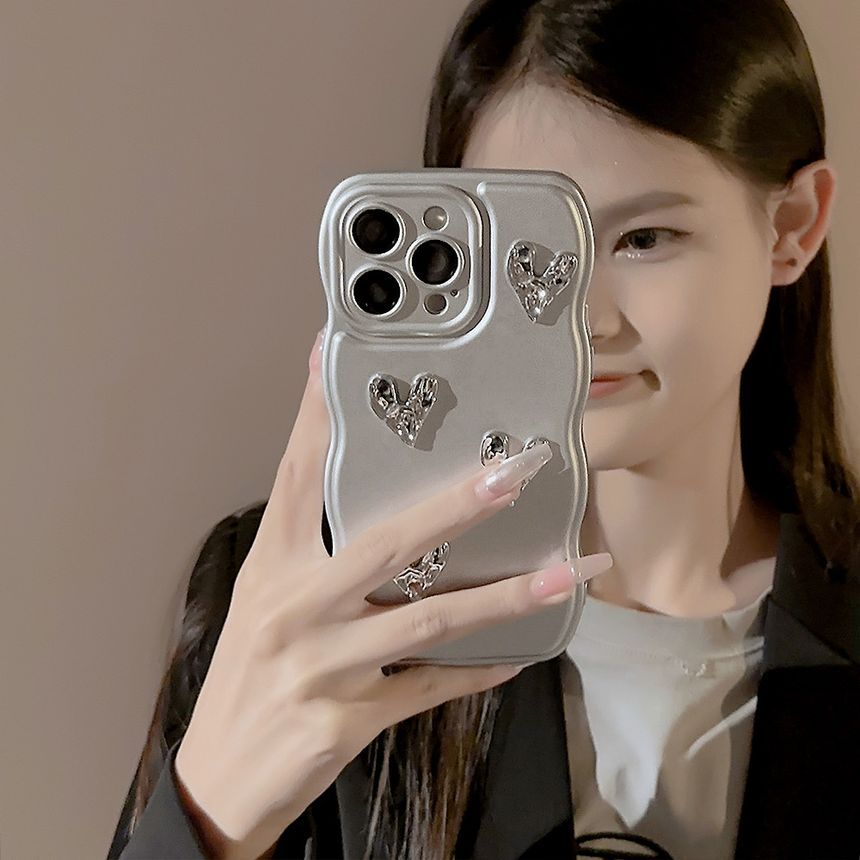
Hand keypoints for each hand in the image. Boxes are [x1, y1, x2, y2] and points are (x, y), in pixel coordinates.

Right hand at [173, 328, 612, 859]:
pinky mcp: (349, 718)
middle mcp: (296, 608)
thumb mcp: (266, 602)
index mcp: (273, 568)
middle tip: (512, 473)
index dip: (315, 412)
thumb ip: (315, 555)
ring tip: (565, 574)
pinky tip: (521, 653)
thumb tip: (384, 511)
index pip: (297, 474)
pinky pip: (429, 687)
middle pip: (384, 543)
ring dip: (502, 596)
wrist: (219, 778)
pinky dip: (477, 668)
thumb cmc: (246, 677)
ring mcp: (324, 666)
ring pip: (426, 619)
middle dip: (454, 506)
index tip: (335, 353)